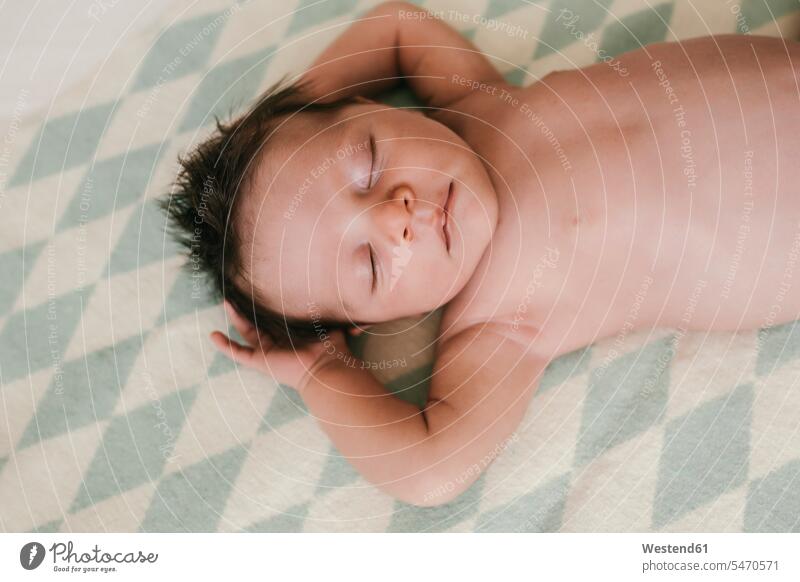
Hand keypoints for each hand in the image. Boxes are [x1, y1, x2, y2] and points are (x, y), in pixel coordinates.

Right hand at [209, 300, 348, 390]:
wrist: (327, 367)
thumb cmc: (332, 347)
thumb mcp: (330, 322)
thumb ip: (331, 309)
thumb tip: (337, 291)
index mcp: (294, 332)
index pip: (278, 315)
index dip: (270, 302)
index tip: (263, 285)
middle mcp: (279, 341)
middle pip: (259, 320)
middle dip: (250, 306)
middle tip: (240, 289)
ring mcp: (268, 351)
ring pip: (246, 331)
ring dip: (235, 317)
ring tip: (225, 302)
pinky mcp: (260, 361)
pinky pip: (238, 353)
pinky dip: (225, 346)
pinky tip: (213, 336)